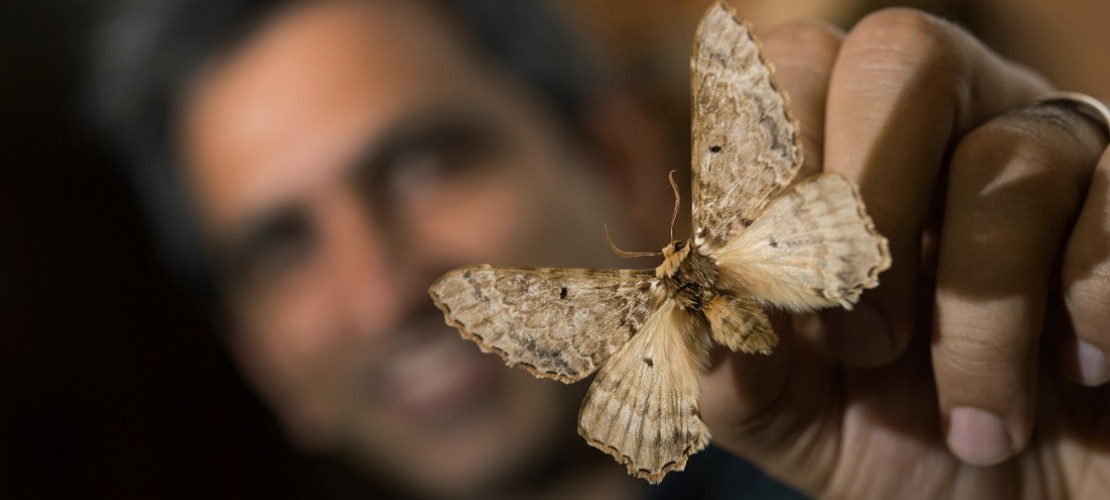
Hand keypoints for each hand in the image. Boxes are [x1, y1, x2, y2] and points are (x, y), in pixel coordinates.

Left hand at [699, 8, 1109, 498]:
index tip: (767, 279)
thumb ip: (738, 373)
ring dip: (975, 311)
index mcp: (840, 158)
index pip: (790, 71)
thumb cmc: (903, 444)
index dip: (767, 166)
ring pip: (1008, 156)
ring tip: (975, 422)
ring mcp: (1057, 152)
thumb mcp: (798, 419)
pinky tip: (1075, 372)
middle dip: (863, 201)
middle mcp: (948, 126)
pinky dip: (1087, 303)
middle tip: (865, 341)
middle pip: (897, 55)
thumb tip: (711, 322)